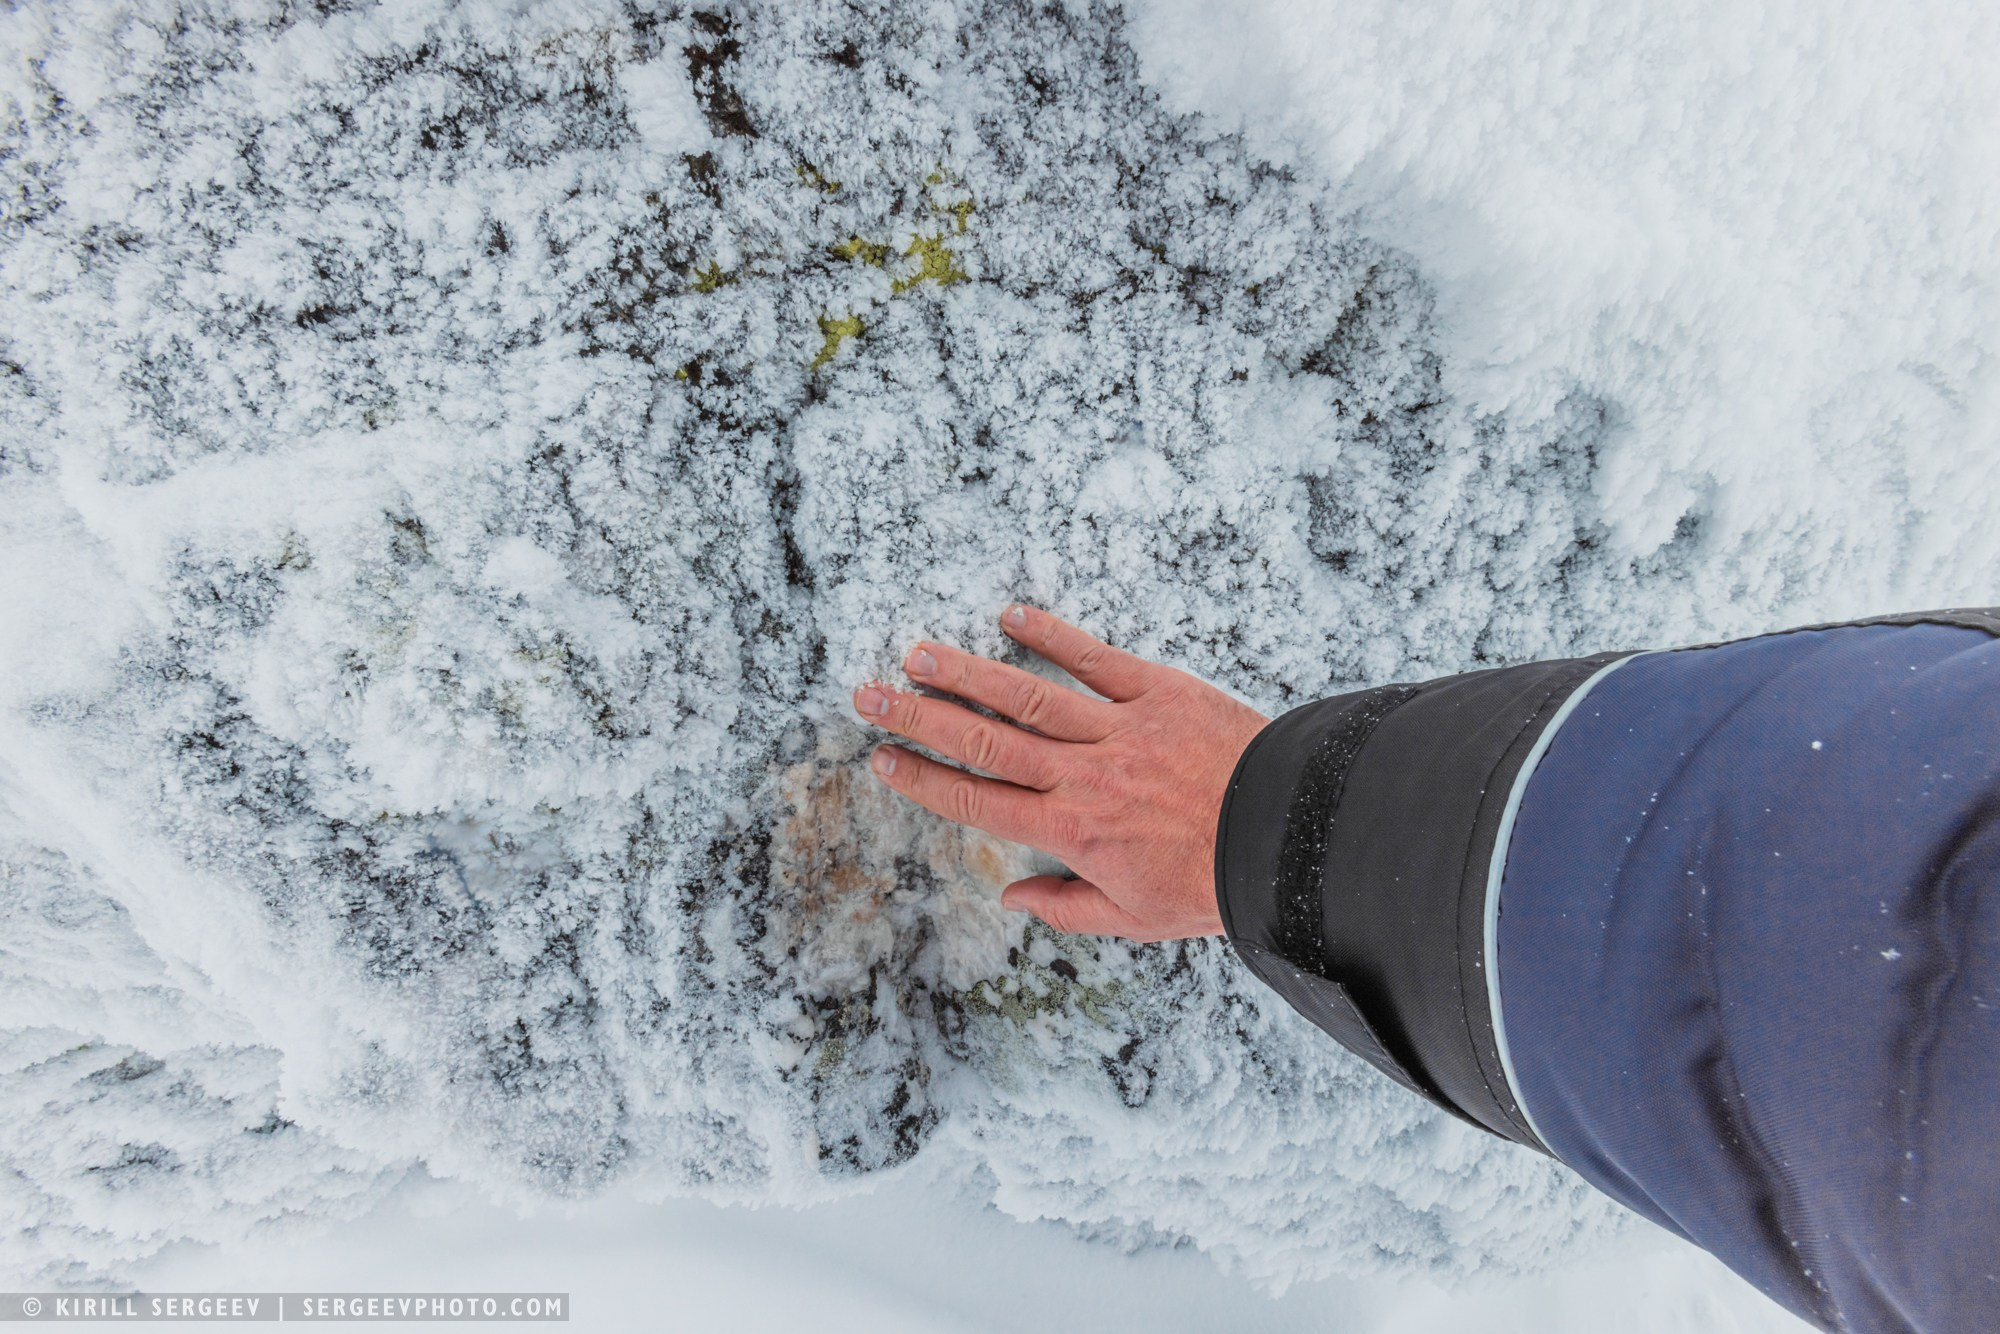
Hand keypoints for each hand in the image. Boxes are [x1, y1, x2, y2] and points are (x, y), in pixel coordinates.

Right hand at [851, 604, 1270, 941]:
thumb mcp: (1137, 920)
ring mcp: (1119, 728)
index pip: (978, 800)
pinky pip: (1095, 658)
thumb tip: (1012, 895)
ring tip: (918, 652)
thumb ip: (1067, 908)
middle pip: (983, 740)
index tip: (884, 761)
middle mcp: (1083, 775)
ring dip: (966, 672)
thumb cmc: (1216, 883)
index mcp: (1072, 830)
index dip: (924, 781)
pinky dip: (1052, 635)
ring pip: (1026, 695)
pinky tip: (1011, 615)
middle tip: (870, 697)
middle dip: (919, 718)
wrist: (1288, 837)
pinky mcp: (1159, 691)